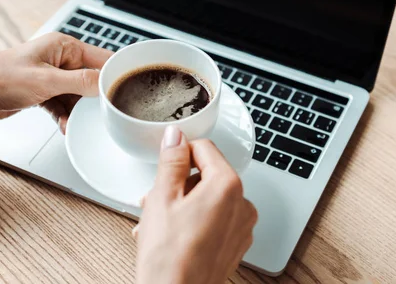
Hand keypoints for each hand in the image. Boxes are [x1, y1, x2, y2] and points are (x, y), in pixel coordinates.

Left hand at [0, 33, 112, 136]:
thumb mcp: (45, 81)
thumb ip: (81, 82)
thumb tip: (108, 82)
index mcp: (63, 46)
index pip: (102, 57)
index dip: (117, 73)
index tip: (129, 90)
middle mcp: (60, 59)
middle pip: (93, 78)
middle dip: (98, 97)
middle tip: (107, 113)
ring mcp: (52, 77)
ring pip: (80, 95)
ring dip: (80, 111)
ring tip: (79, 122)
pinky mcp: (43, 93)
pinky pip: (64, 105)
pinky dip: (66, 117)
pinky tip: (66, 126)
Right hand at [135, 126, 256, 283]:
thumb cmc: (169, 258)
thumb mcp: (162, 197)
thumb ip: (171, 160)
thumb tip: (176, 136)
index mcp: (228, 186)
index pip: (204, 148)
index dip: (179, 155)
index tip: (164, 167)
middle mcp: (242, 205)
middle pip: (207, 175)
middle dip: (178, 184)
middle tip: (153, 201)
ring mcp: (240, 228)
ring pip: (208, 199)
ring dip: (181, 204)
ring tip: (157, 223)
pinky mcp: (234, 245)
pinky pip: (214, 221)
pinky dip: (193, 222)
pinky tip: (171, 236)